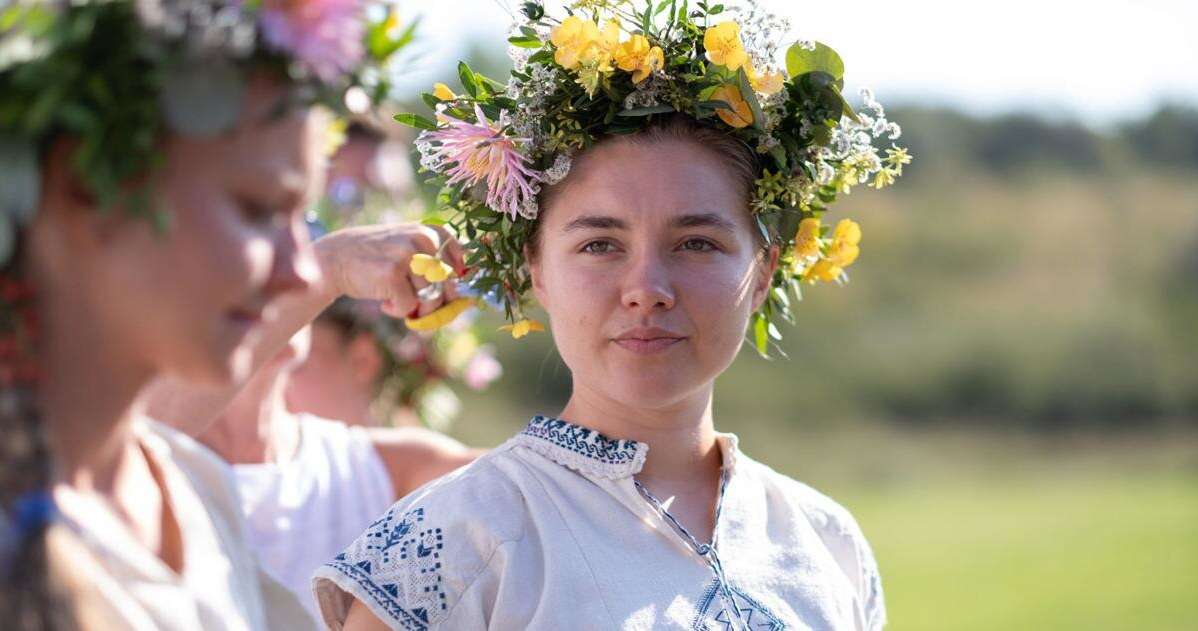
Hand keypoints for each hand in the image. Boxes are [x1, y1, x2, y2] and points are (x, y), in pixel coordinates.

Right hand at [313, 223, 466, 318]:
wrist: (337, 258)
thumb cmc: (381, 260)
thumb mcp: (413, 250)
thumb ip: (439, 267)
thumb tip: (467, 300)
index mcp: (435, 232)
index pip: (464, 268)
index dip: (455, 288)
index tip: (443, 294)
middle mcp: (424, 239)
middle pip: (449, 287)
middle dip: (435, 303)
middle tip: (417, 304)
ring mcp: (408, 255)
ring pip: (431, 299)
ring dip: (414, 307)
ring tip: (395, 296)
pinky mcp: (392, 273)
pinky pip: (409, 306)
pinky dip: (397, 310)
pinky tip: (383, 300)